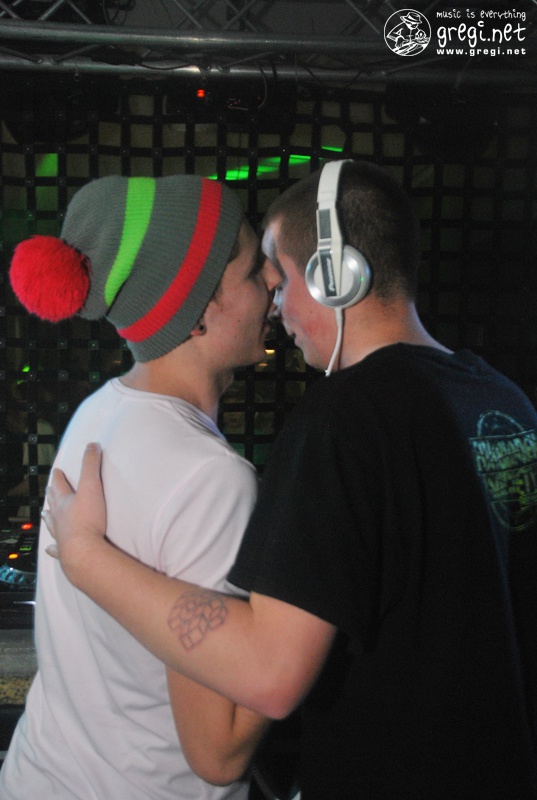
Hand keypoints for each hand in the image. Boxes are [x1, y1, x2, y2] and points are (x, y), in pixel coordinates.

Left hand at [42, 443, 107, 577]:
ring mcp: (59, 534)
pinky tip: (48, 548)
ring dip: (49, 518)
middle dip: (51, 495)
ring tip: (44, 514)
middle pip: (53, 504)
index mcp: (64, 502)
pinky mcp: (63, 550)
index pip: (59, 485)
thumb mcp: (92, 486)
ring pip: (51, 524)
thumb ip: (91, 465)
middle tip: (49, 490)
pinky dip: (51, 547)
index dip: (58, 477)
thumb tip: (92, 445)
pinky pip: (55, 548)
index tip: (56, 471)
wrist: (84, 549)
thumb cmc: (88, 518)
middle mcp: (58, 517)